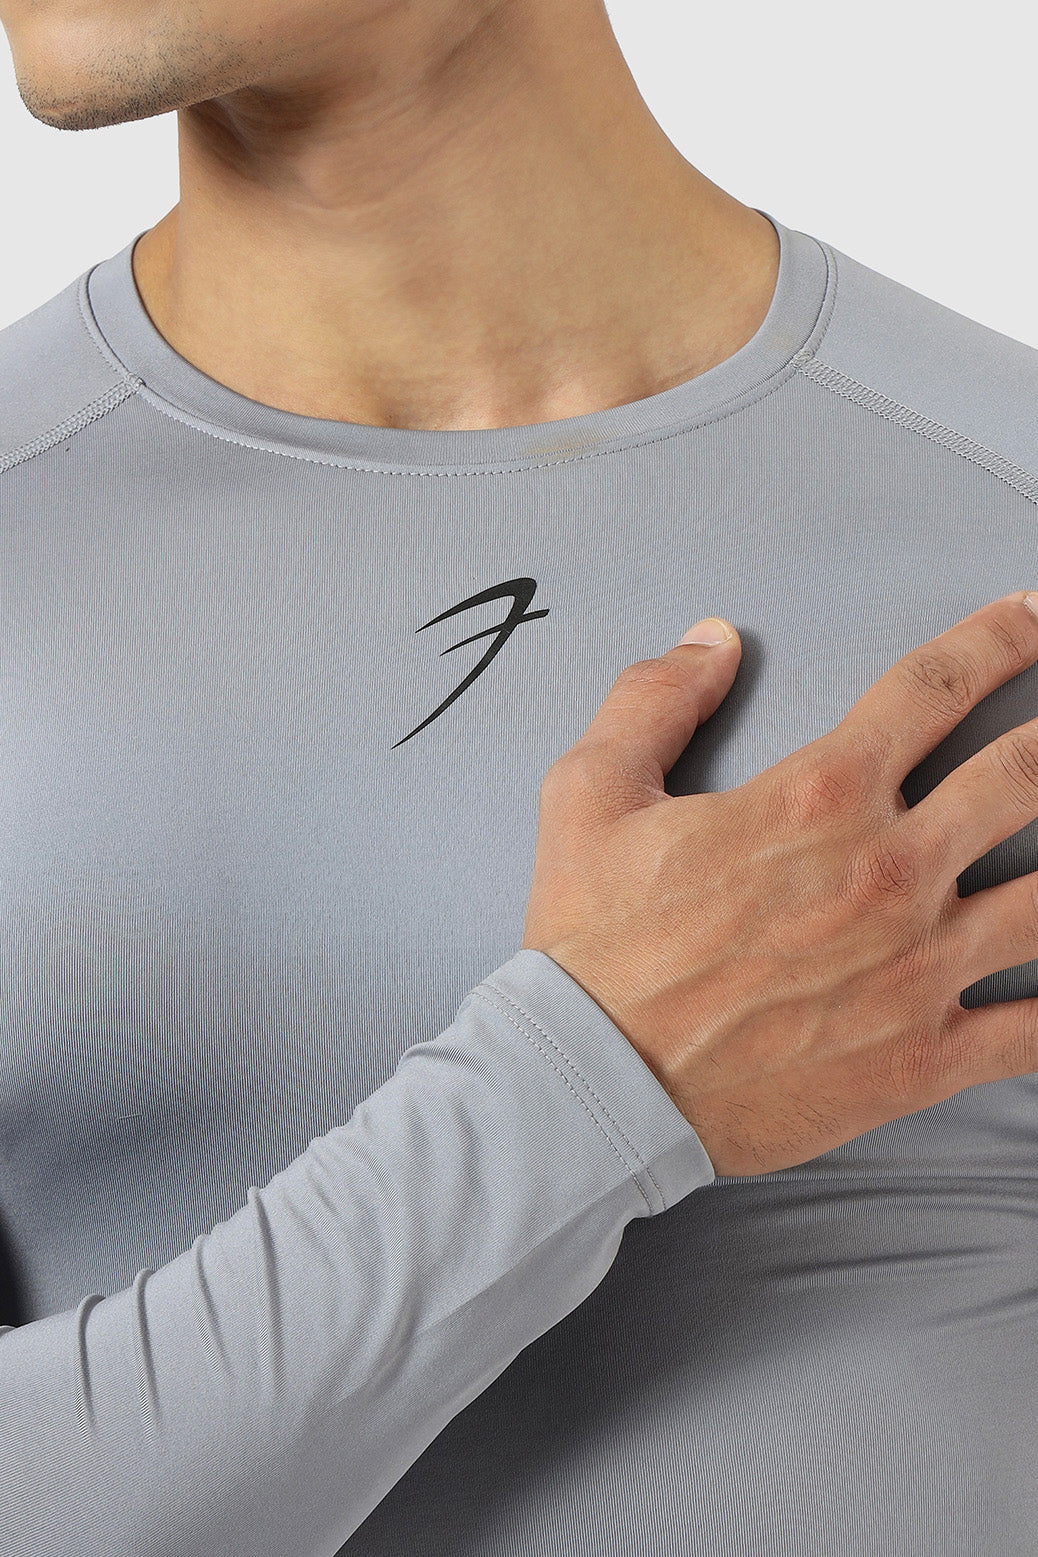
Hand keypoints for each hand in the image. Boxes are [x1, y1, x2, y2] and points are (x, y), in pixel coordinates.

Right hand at [522, 591, 1037, 1176]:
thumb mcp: (588, 792)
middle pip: (1025, 774)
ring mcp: (917, 968)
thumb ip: (655, 698)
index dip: (998, 638)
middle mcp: (888, 870)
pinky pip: (1034, 1030)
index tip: (1027, 619)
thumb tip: (712, 638)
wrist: (594, 1085)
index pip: (936, 686)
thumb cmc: (593, 942)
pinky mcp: (921, 1058)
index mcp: (818, 795)